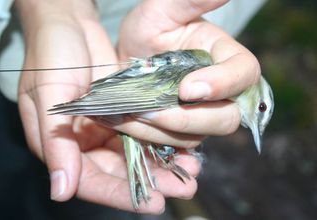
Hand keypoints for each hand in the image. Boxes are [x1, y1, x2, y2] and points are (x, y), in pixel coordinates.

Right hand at [16, 0, 198, 213]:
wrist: (68, 23)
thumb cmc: (50, 53)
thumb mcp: (48, 93)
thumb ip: (56, 143)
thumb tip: (60, 193)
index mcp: (60, 144)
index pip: (89, 180)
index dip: (118, 194)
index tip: (152, 203)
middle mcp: (84, 142)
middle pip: (117, 173)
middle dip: (150, 183)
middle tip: (184, 187)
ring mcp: (105, 129)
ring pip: (134, 156)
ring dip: (161, 165)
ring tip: (191, 172)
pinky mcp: (123, 114)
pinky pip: (143, 133)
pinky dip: (161, 142)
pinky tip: (184, 148)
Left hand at [116, 0, 260, 144]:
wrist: (128, 59)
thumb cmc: (148, 30)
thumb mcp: (162, 11)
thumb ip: (189, 2)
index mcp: (224, 57)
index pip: (244, 73)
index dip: (223, 85)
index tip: (186, 89)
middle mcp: (221, 91)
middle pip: (227, 117)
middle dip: (187, 118)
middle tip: (148, 110)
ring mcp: (203, 114)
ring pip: (197, 135)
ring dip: (161, 130)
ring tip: (128, 116)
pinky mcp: (183, 131)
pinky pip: (176, 145)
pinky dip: (152, 140)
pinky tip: (129, 127)